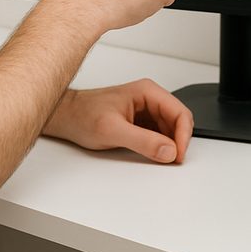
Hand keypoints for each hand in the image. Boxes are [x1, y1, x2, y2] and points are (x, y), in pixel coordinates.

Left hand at [44, 79, 193, 163]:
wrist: (66, 117)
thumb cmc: (83, 115)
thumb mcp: (113, 131)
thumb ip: (143, 141)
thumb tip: (168, 150)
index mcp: (147, 92)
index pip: (180, 112)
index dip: (184, 135)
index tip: (178, 154)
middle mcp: (149, 99)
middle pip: (179, 121)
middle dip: (179, 141)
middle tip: (173, 160)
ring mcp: (146, 110)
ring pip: (171, 129)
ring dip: (170, 145)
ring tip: (162, 158)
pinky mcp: (141, 123)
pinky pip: (160, 135)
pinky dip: (161, 146)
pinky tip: (154, 154)